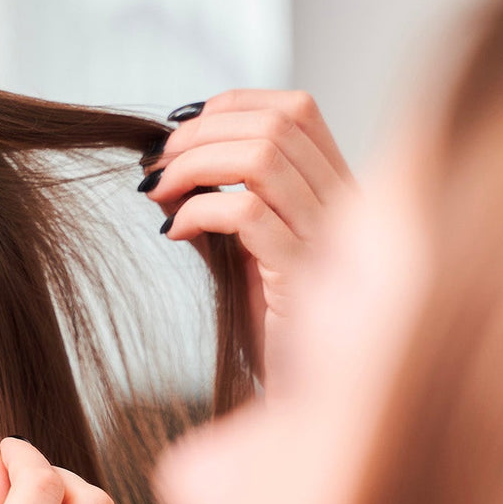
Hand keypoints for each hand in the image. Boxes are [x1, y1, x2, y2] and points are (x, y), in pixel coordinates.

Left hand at [143, 90, 355, 384]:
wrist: (300, 399)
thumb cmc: (273, 327)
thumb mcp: (251, 250)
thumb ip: (228, 202)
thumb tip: (166, 165)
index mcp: (339, 190)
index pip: (298, 109)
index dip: (234, 104)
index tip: (182, 127)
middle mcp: (345, 206)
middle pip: (278, 124)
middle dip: (203, 133)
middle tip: (157, 163)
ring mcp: (328, 240)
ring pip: (263, 158)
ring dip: (195, 165)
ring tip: (158, 192)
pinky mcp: (301, 277)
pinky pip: (247, 215)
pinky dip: (199, 212)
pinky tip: (175, 234)